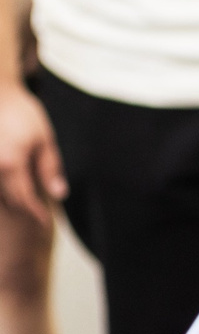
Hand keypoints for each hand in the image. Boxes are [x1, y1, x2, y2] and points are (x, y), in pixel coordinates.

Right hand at [0, 80, 62, 223]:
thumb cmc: (21, 112)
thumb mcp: (43, 139)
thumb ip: (50, 168)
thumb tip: (58, 194)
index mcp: (10, 164)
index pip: (23, 199)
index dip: (35, 212)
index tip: (44, 221)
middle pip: (6, 199)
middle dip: (22, 207)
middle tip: (37, 210)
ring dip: (8, 198)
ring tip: (24, 198)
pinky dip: (0, 186)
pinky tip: (10, 182)